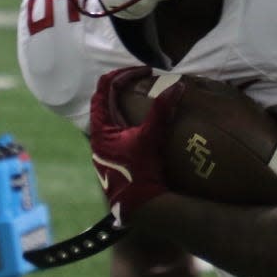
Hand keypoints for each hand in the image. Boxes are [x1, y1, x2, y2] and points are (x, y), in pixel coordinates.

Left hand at [89, 67, 185, 223]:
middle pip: (106, 100)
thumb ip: (162, 111)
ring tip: (147, 95)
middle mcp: (98, 136)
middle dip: (124, 86)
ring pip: (112, 115)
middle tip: (145, 78)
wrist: (139, 206)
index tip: (144, 70)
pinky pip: (120, 127)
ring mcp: (106, 147)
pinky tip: (147, 120)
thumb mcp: (151, 138)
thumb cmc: (140, 172)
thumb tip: (177, 86)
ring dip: (127, 102)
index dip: (123, 74)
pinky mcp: (116, 156)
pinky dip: (131, 116)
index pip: (104, 89)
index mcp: (101, 128)